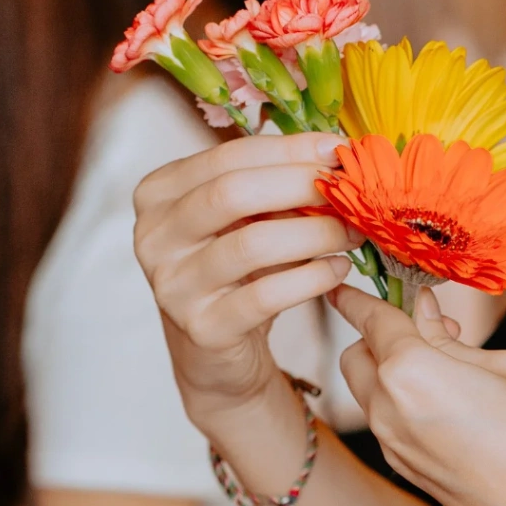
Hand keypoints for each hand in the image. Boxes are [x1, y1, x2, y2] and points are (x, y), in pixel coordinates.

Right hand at [133, 132, 351, 430]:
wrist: (215, 355)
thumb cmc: (233, 276)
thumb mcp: (241, 222)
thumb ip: (271, 186)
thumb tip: (333, 153)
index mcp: (157, 194)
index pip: (226, 157)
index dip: (288, 150)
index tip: (337, 150)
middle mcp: (153, 237)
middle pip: (232, 193)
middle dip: (300, 185)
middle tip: (347, 190)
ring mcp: (173, 286)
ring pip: (251, 244)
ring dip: (314, 233)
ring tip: (351, 232)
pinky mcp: (202, 329)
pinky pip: (266, 295)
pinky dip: (311, 278)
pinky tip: (338, 270)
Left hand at [333, 282, 505, 505]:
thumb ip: (452, 341)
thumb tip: (424, 317)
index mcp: (410, 371)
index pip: (371, 319)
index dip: (358, 297)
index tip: (343, 285)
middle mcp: (387, 409)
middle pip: (356, 356)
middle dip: (378, 336)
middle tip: (428, 329)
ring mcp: (391, 444)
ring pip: (368, 391)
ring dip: (390, 371)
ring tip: (449, 369)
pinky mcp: (404, 470)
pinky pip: (387, 421)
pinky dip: (401, 402)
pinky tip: (448, 405)